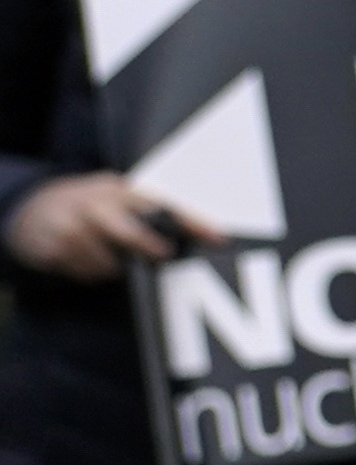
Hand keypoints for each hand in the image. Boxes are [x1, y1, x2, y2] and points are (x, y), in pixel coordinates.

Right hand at [4, 172, 189, 281]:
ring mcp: (70, 226)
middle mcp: (94, 205)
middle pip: (128, 230)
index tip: (216, 236)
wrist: (30, 210)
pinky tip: (84, 261)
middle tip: (160, 254)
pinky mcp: (52, 247)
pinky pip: (83, 271)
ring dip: (114, 267)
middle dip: (147, 246)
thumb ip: (147, 214)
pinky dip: (90, 273)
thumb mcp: (115, 200)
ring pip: (106, 260)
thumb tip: (196, 236)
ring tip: (109, 258)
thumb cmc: (87, 208)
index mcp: (117, 191)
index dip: (191, 221)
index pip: (160, 203)